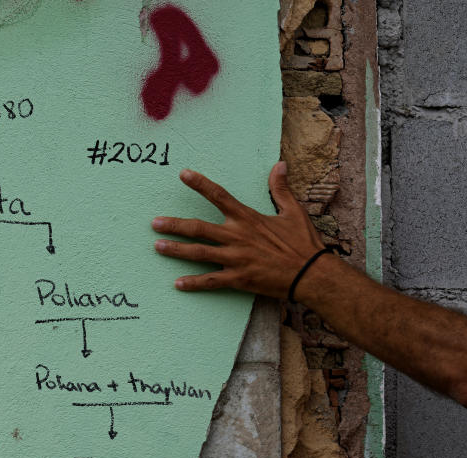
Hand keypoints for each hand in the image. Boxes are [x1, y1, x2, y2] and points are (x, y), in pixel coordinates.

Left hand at [152, 162, 325, 298]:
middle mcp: (237, 237)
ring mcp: (235, 259)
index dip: (200, 184)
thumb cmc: (304, 243)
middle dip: (174, 225)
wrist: (311, 275)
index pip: (219, 196)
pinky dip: (193, 283)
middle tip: (155, 223)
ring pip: (198, 254)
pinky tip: (177, 284)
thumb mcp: (293, 212)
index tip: (183, 174)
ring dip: (176, 250)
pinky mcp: (238, 279)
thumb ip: (280, 189)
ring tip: (157, 247)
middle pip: (198, 228)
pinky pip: (210, 281)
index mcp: (248, 219)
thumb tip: (279, 165)